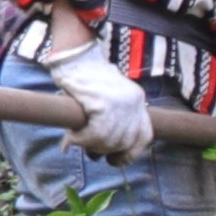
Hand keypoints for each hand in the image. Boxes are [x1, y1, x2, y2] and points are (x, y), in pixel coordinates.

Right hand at [39, 43, 157, 162]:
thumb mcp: (107, 94)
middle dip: (106, 151)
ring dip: (91, 146)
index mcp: (136, 98)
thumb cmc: (83, 75)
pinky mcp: (102, 104)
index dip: (131, 153)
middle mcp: (133, 102)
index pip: (145, 136)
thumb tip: (104, 146)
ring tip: (76, 141)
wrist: (71, 55)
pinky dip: (81, 140)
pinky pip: (95, 134)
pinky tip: (71, 139)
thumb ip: (111, 115)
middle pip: (125, 141)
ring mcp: (120, 103)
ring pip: (109, 141)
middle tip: (89, 151)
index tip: (115, 160)